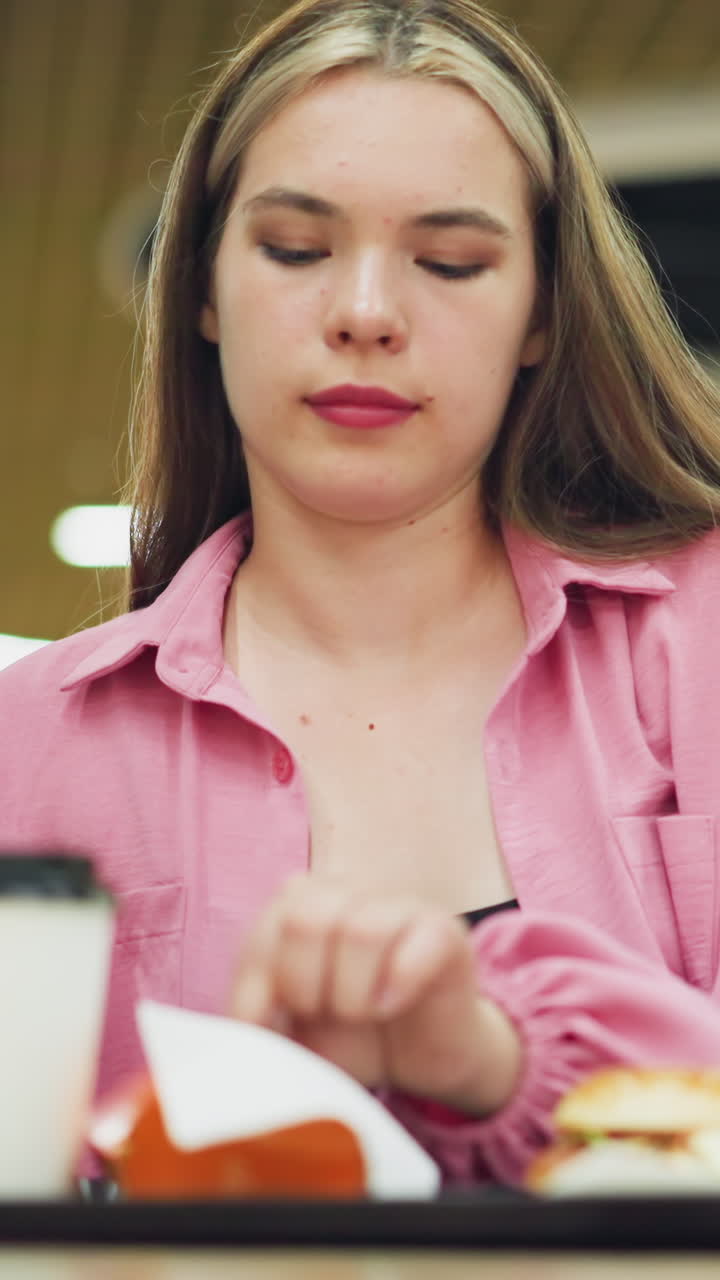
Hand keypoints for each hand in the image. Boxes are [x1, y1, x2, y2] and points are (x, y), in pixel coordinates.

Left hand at [230, 874, 520, 1115]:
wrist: (422, 1061)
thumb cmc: (351, 1037)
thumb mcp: (292, 1034)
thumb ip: (259, 1019)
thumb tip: (240, 1027)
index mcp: (299, 905)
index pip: (263, 931)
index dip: (257, 989)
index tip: (267, 1029)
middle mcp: (347, 891)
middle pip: (305, 918)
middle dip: (304, 985)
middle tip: (323, 1014)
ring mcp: (399, 906)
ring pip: (359, 929)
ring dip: (353, 993)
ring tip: (362, 1013)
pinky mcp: (445, 930)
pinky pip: (418, 942)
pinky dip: (398, 984)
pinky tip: (393, 1005)